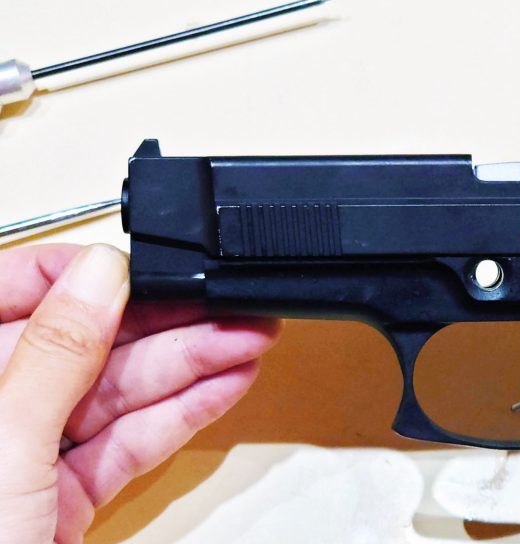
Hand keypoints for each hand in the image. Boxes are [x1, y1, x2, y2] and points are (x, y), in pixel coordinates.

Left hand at [0, 244, 280, 543]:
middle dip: (161, 323)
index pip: (8, 290)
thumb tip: (100, 273)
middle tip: (226, 305)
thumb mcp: (2, 445)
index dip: (78, 273)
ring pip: (111, 395)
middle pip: (78, 342)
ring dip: (187, 368)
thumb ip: (54, 352)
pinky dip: (178, 417)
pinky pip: (123, 445)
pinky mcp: (57, 501)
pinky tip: (222, 387)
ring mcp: (19, 458)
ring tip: (248, 339)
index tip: (141, 265)